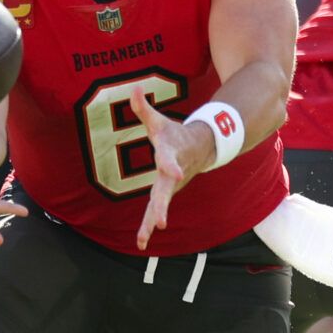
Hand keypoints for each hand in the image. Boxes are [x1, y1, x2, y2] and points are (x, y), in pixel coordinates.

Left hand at [130, 87, 214, 249]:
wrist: (200, 150)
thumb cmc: (175, 135)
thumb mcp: (159, 122)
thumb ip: (144, 108)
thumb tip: (132, 89)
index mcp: (171, 155)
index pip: (170, 160)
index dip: (172, 165)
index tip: (177, 173)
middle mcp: (172, 175)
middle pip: (166, 192)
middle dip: (162, 206)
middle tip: (162, 223)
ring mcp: (170, 187)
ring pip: (160, 206)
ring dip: (152, 222)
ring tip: (144, 239)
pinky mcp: (165, 195)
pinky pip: (155, 212)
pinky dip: (147, 226)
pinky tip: (141, 243)